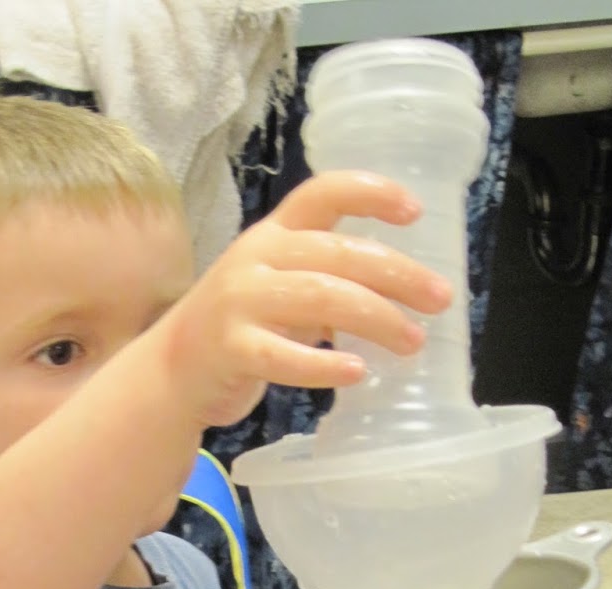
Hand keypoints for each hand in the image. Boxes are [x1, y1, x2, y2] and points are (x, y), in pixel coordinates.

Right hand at [155, 172, 452, 427]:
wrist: (171, 371)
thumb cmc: (239, 328)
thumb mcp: (279, 290)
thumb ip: (327, 284)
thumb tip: (396, 300)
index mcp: (273, 234)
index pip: (323, 193)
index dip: (371, 193)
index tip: (415, 212)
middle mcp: (257, 257)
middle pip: (338, 253)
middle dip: (397, 274)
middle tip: (440, 299)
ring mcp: (239, 301)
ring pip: (320, 298)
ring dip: (375, 318)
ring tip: (411, 341)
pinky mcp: (230, 348)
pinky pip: (282, 355)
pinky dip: (322, 365)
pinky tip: (356, 372)